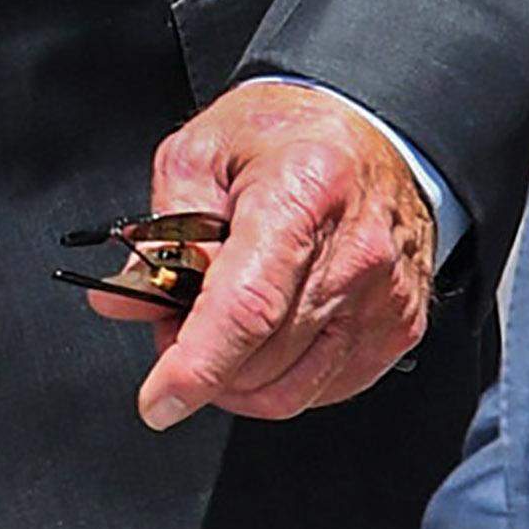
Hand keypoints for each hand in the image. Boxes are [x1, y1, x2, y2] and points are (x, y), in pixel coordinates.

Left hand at [104, 80, 436, 430]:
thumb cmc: (290, 136)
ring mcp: (383, 296)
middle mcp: (354, 253)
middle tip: (177, 322)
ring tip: (218, 332)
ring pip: (291, 389)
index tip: (158, 399)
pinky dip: (280, 382)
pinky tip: (265, 341)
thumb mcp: (200, 154)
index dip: (195, 366)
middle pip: (262, 358)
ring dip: (237, 381)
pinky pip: (325, 389)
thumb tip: (129, 296)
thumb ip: (163, 232)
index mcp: (301, 196)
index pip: (246, 308)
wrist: (372, 129)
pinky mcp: (399, 326)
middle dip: (200, 361)